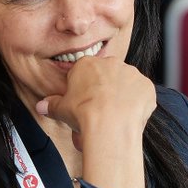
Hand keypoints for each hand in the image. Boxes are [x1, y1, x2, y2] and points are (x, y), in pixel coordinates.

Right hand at [38, 54, 154, 140]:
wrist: (110, 124)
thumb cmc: (84, 114)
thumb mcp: (61, 110)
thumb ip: (52, 105)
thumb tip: (42, 106)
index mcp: (87, 64)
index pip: (84, 73)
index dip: (83, 89)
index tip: (83, 102)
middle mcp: (110, 63)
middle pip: (107, 75)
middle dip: (104, 90)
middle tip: (99, 110)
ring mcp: (131, 73)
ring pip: (126, 83)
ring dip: (121, 96)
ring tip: (115, 116)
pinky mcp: (146, 86)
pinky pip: (142, 94)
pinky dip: (137, 104)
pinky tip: (129, 116)